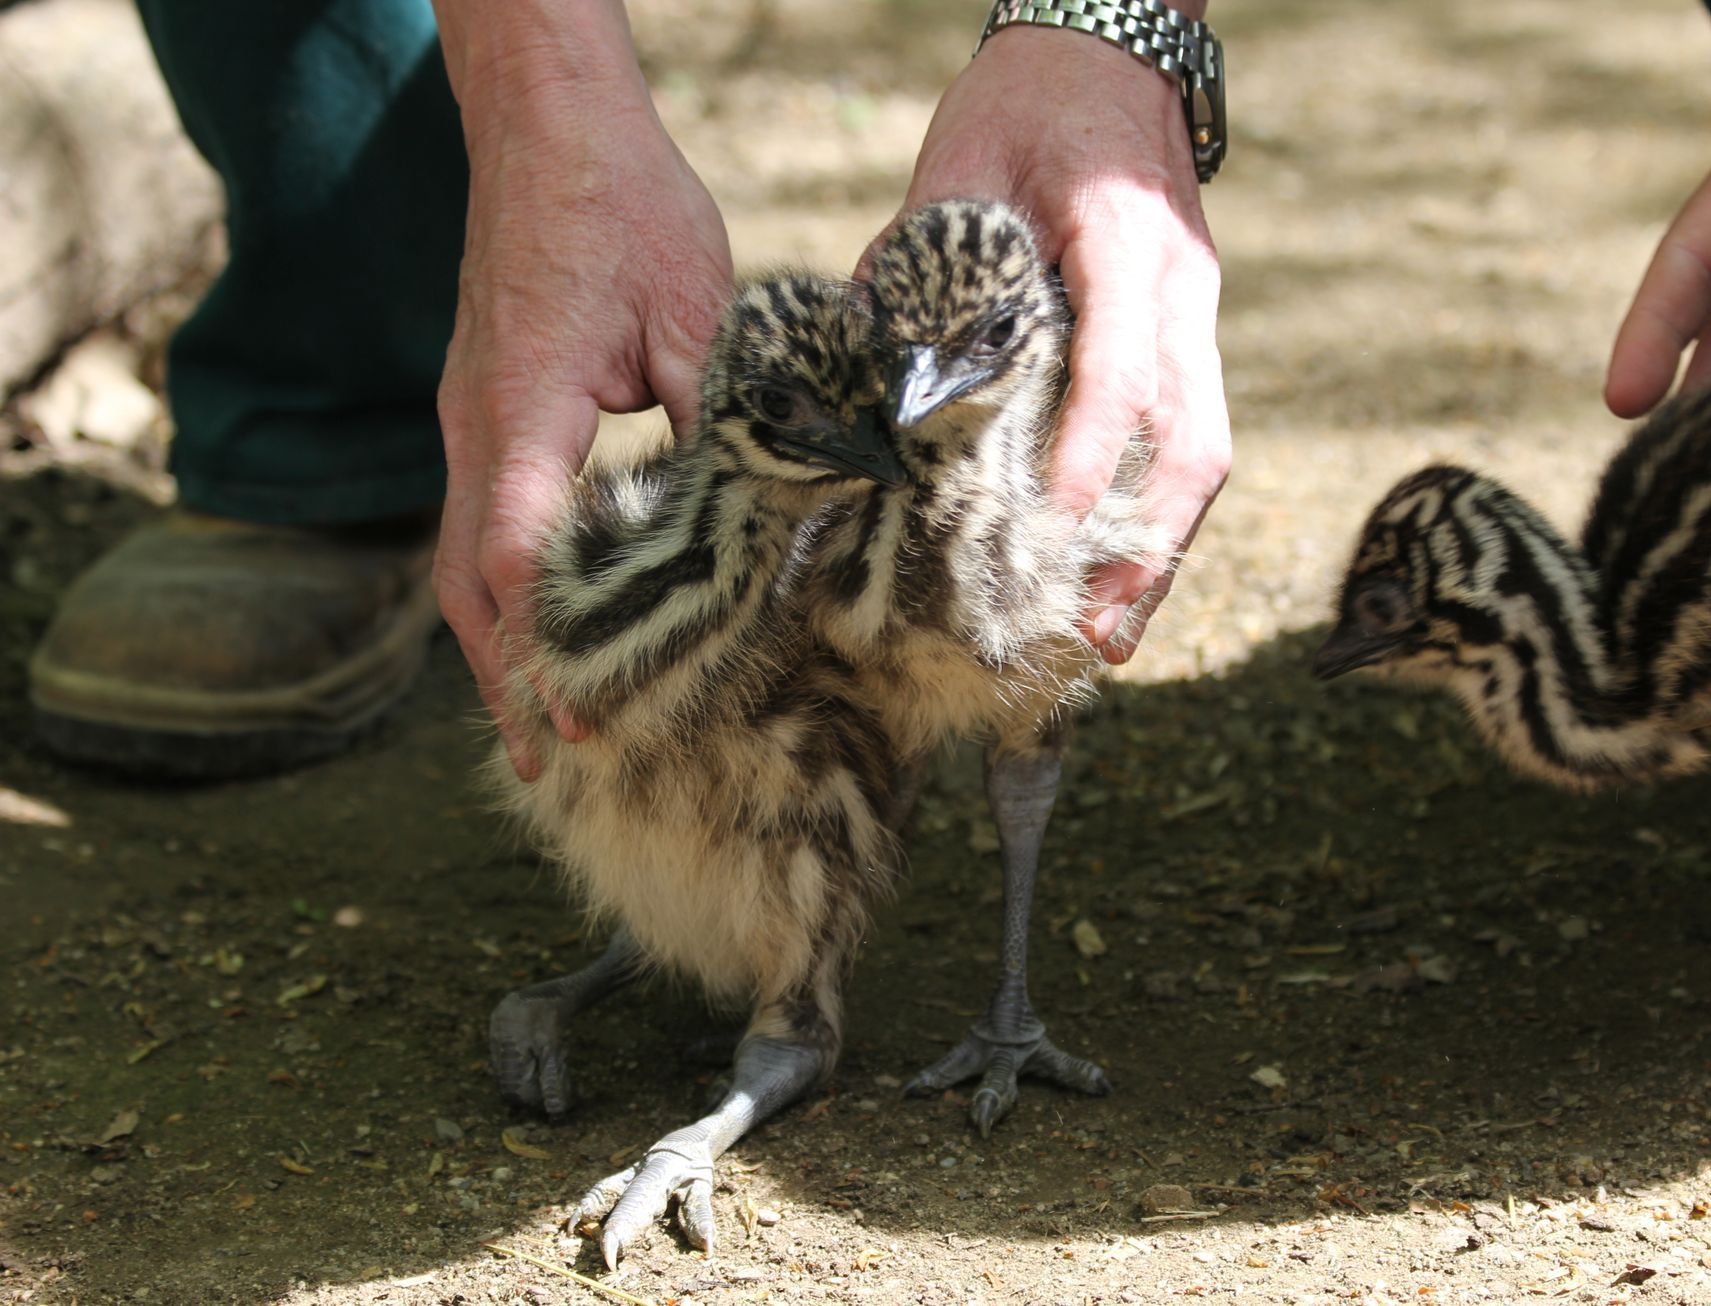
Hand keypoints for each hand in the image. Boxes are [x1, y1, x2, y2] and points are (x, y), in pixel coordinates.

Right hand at [431, 1, 733, 777]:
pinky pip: (479, 523)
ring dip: (497, 647)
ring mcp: (468, 421)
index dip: (547, 641)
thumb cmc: (620, 205)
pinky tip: (541, 628)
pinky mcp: (482, 412)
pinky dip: (503, 591)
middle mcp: (477, 424)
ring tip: (538, 726)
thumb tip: (760, 516)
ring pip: (464, 561)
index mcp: (526, 402)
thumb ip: (716, 420)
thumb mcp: (695, 309)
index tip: (581, 713)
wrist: (542, 126)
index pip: (519, 547)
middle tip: (552, 762)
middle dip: (507, 678)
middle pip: (470, 582)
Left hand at [872, 21, 1231, 663]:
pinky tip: (1119, 565)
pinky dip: (1157, 510)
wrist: (1110, 52)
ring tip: (1112, 630)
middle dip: (1148, 547)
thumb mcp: (958, 160)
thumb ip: (918, 260)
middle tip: (1096, 632)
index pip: (1122, 370)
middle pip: (1195, 441)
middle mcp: (1183, 291)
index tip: (1048, 535)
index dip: (1089, 459)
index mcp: (1125, 242)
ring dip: (1162, 547)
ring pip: (1205, 451)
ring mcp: (1199, 314)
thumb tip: (868, 367)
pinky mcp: (1192, 332)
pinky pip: (1193, 436)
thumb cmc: (1028, 101)